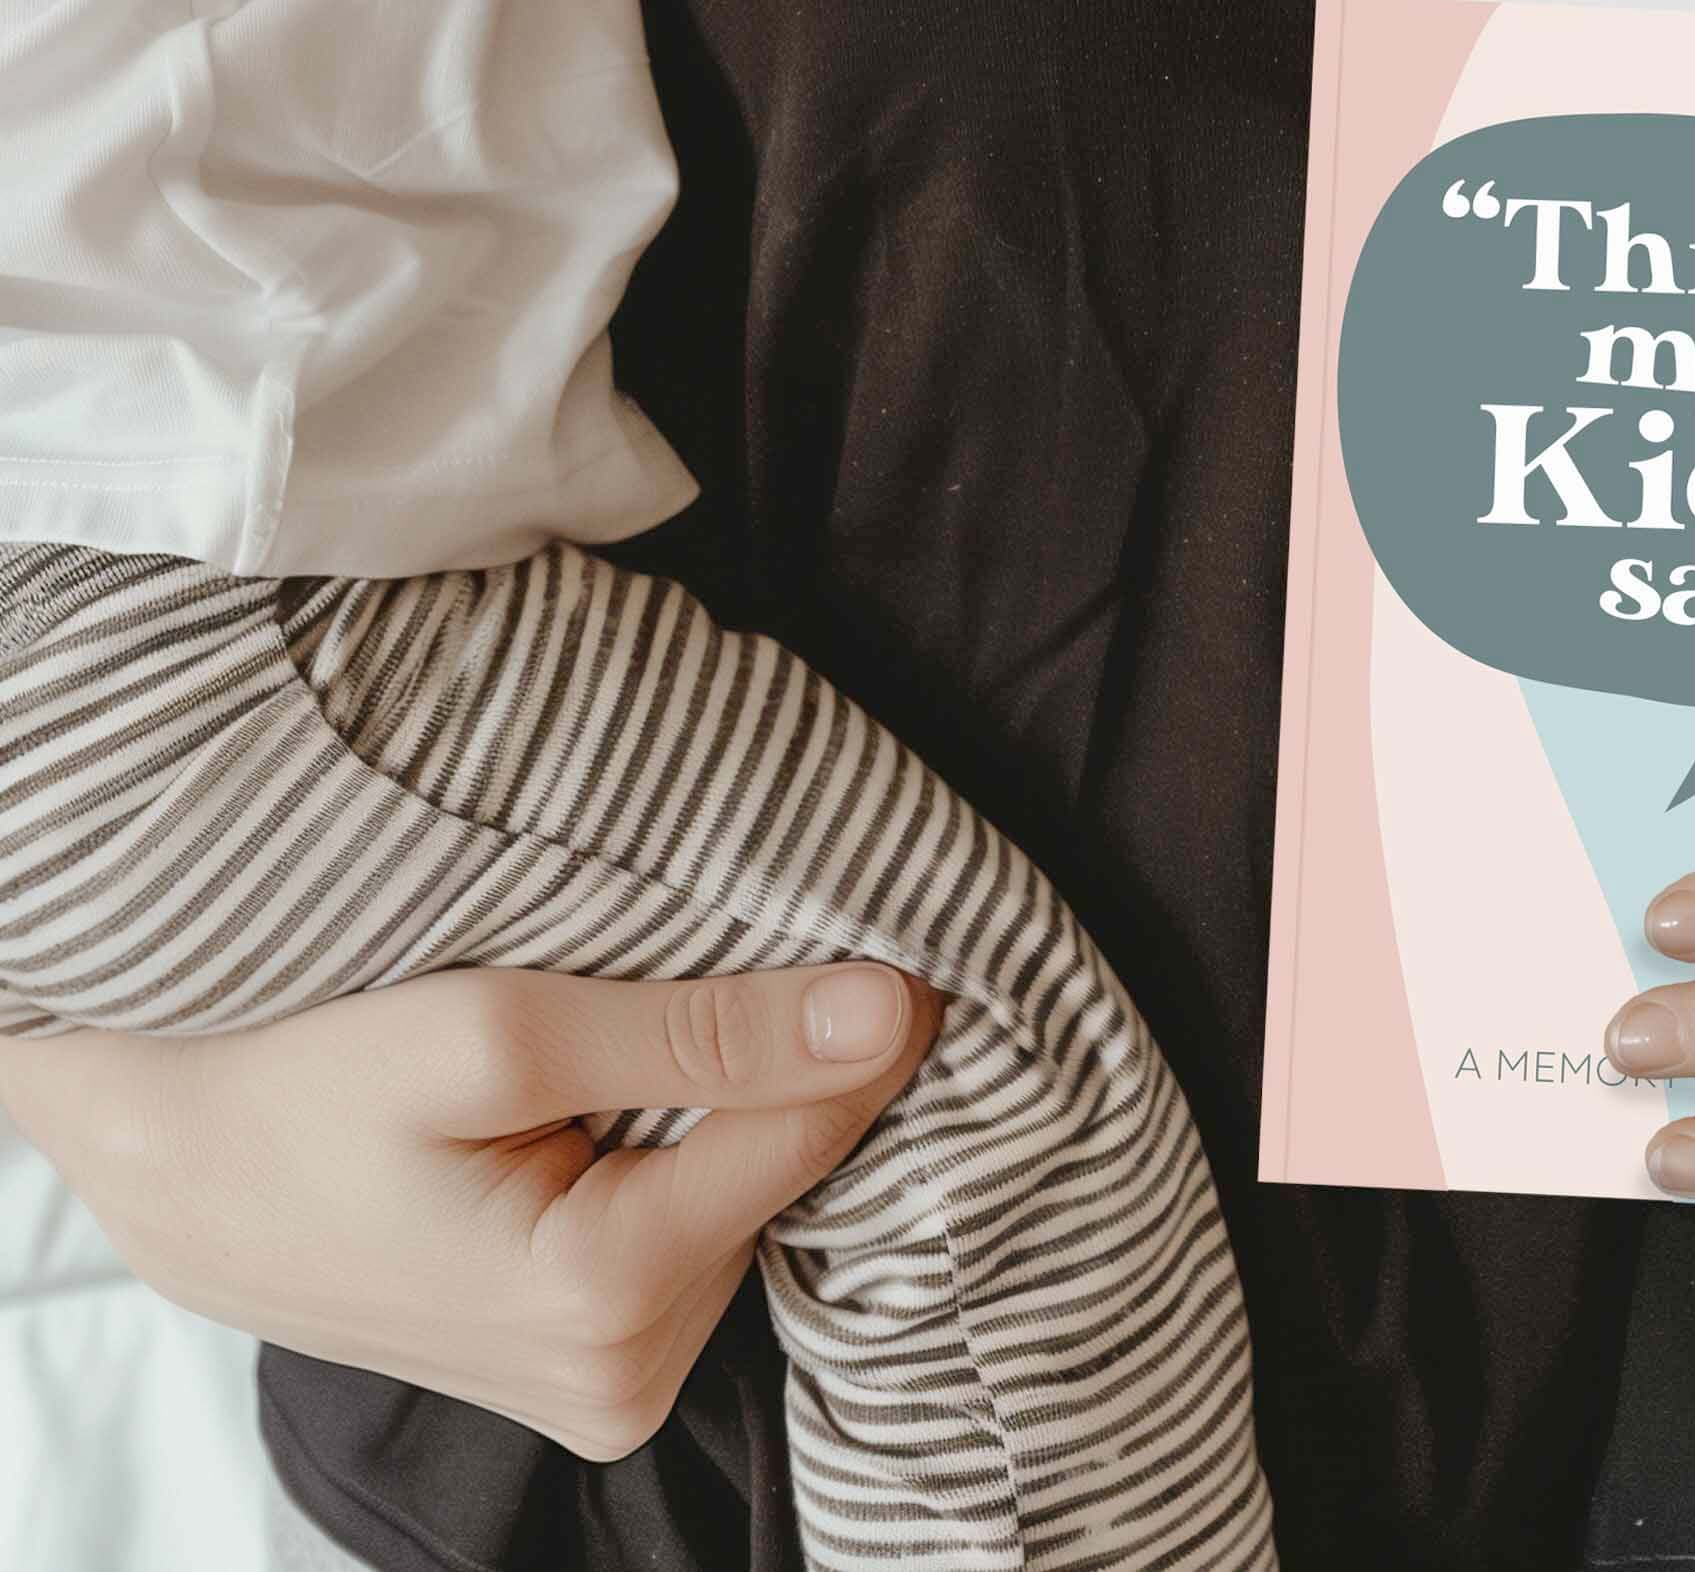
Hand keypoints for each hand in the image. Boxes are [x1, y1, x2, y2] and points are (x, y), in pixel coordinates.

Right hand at [0, 962, 940, 1457]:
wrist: (180, 1163)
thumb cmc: (307, 1087)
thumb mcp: (497, 1028)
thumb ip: (704, 1029)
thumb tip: (891, 1011)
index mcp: (606, 1299)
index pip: (819, 1130)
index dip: (865, 1019)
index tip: (893, 930)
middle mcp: (625, 1375)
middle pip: (784, 1170)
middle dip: (776, 1066)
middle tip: (713, 970)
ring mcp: (607, 1386)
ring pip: (743, 1197)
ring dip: (721, 1106)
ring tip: (627, 1039)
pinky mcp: (592, 1363)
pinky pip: (693, 1232)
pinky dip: (680, 1153)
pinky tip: (614, 1102)